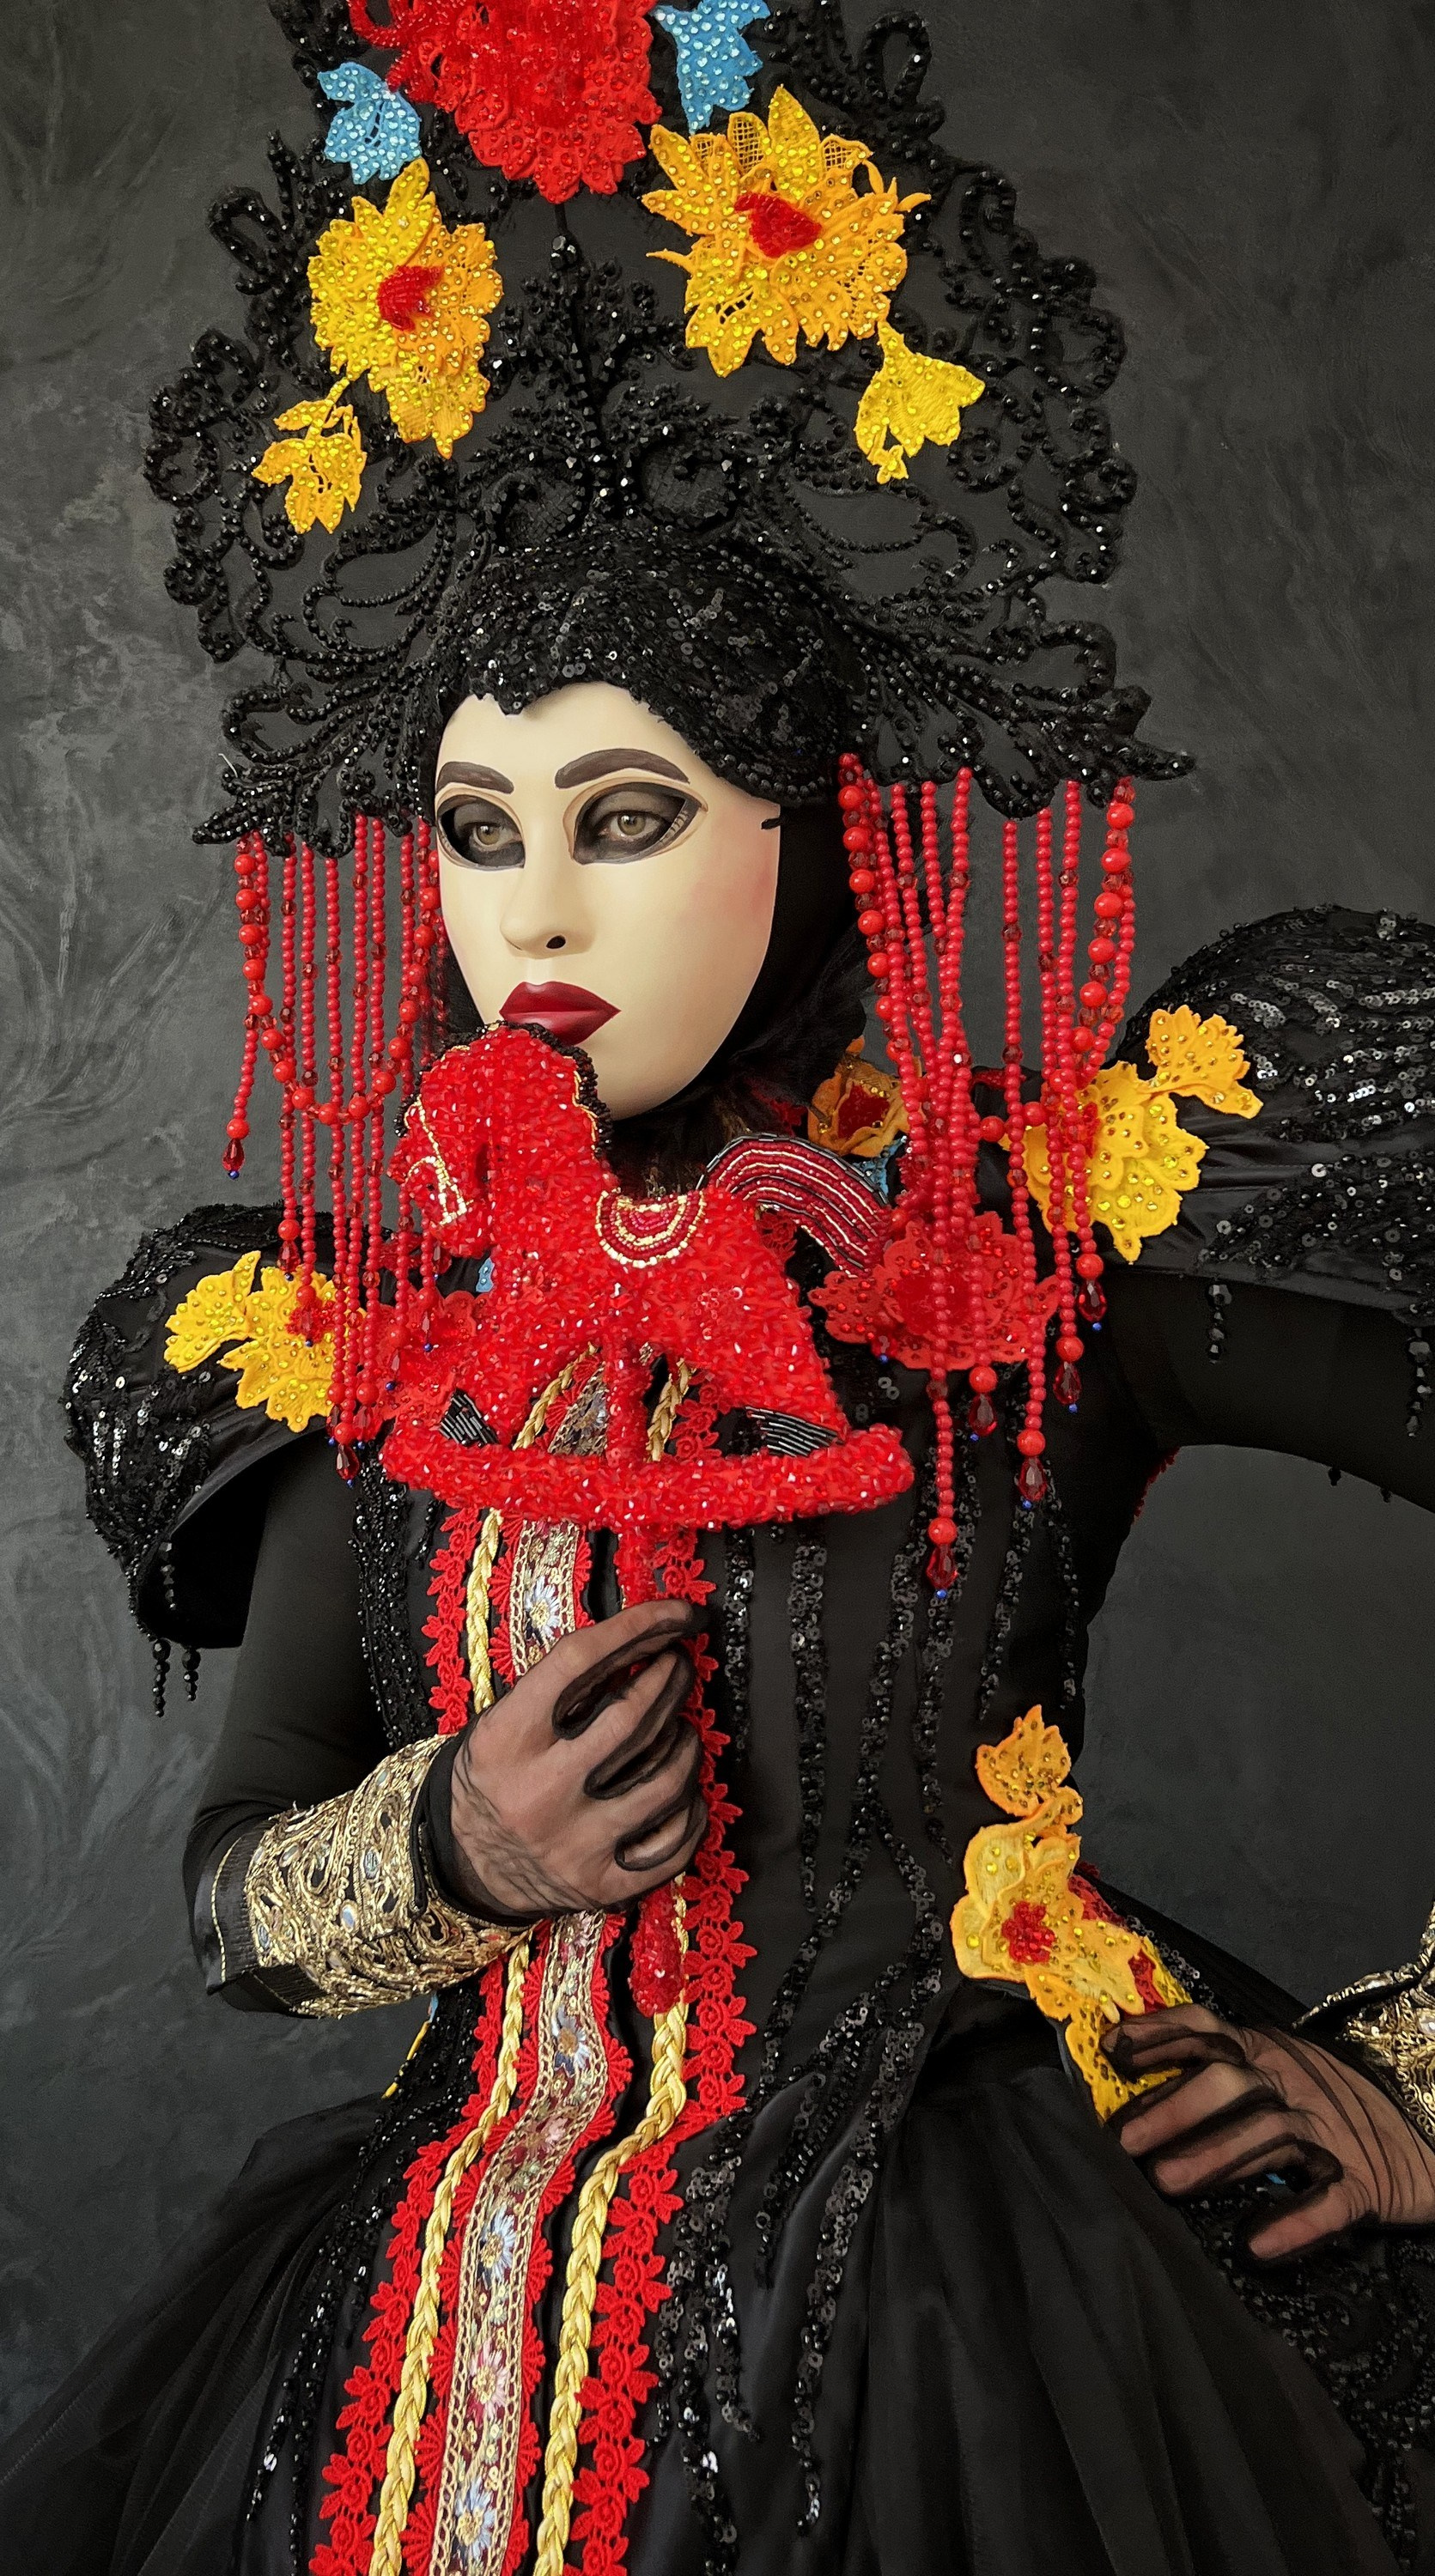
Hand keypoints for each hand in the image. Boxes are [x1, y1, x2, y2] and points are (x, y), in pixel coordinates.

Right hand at [448, 1599, 706, 1919]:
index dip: (638, 1626)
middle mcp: (539, 1792)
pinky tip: (687, 1790)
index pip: (579, 1661)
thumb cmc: (497, 1777)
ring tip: (682, 1726)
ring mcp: (573, 1844)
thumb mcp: (502, 1723)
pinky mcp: (600, 1885)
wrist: (464, 1865)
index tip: (676, 1614)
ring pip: (664, 1779)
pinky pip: (673, 1844)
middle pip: (630, 1717)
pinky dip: (692, 1810)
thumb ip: (561, 1688)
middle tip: (680, 1665)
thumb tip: (644, 1641)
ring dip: (686, 1741)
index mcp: (506, 1740)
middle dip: (669, 1680)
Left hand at [1106, 2002, 1434, 2259]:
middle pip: (1231, 2082)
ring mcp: (1333, 2133)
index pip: (1208, 2031)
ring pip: (1271, 2136)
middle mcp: (1296, 2084)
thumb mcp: (1278, 2076)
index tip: (1112, 2050)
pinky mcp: (1368, 2183)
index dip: (1161, 2036)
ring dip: (1216, 2156)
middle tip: (1125, 2141)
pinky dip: (1298, 2222)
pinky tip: (1259, 2245)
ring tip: (1167, 2183)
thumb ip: (1218, 2078)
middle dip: (1175, 2107)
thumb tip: (1135, 2100)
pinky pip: (1332, 2201)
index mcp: (1269, 2054)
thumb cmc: (1335, 2107)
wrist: (1432, 2131)